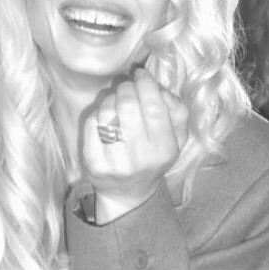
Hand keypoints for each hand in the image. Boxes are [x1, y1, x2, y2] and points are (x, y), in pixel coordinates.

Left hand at [82, 67, 189, 222]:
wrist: (129, 193)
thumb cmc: (154, 156)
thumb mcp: (177, 137)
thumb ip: (176, 109)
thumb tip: (156, 87)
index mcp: (164, 149)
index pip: (153, 106)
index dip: (146, 84)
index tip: (141, 75)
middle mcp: (140, 157)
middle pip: (128, 104)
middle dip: (126, 88)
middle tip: (127, 87)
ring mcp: (114, 162)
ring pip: (107, 111)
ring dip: (110, 98)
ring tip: (116, 102)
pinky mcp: (93, 163)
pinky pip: (91, 123)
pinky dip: (97, 113)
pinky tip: (104, 117)